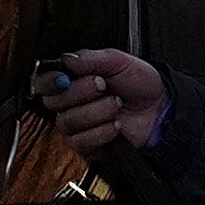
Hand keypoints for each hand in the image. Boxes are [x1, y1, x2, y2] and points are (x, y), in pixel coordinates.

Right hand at [34, 44, 166, 149]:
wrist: (160, 108)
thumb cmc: (140, 84)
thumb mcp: (118, 61)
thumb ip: (90, 58)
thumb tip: (66, 59)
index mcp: (73, 79)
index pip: (44, 81)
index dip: (49, 81)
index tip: (64, 78)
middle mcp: (71, 103)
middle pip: (53, 102)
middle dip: (79, 92)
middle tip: (102, 85)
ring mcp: (78, 125)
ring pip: (67, 122)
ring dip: (94, 112)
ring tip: (115, 104)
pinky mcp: (88, 146)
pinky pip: (81, 142)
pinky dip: (100, 132)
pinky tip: (115, 125)